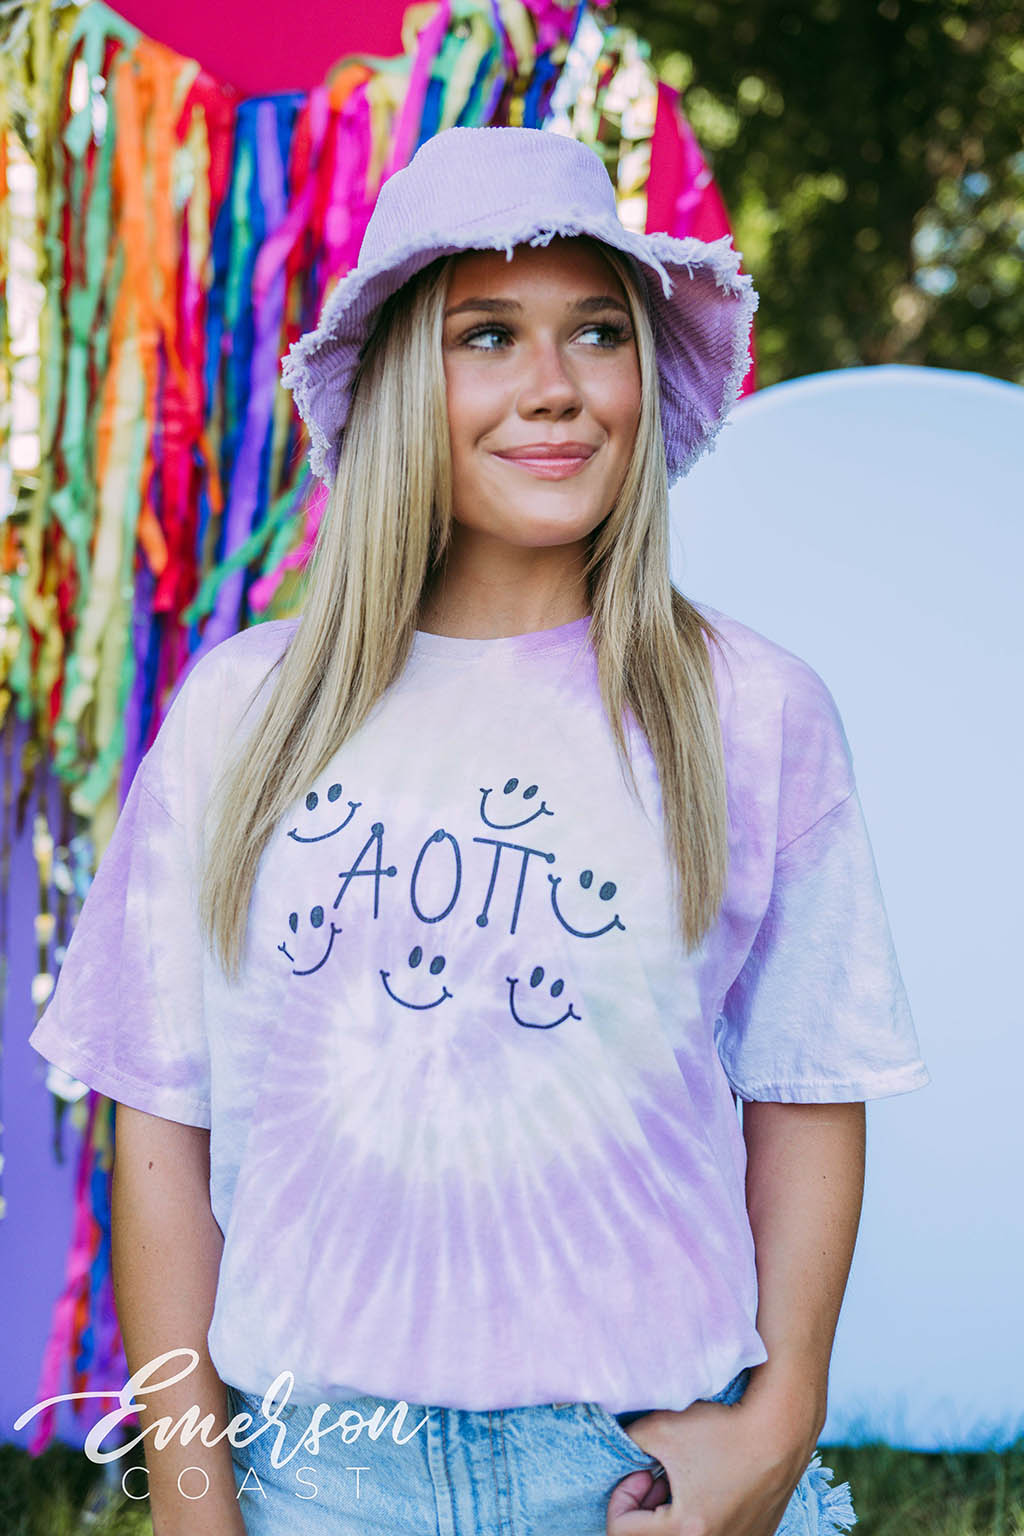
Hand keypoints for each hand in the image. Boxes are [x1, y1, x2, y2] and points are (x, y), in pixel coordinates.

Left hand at [604, 1390, 819, 1535]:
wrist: (778, 1432)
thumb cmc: (720, 1430)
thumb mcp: (658, 1429)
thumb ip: (627, 1444)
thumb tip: (620, 1456)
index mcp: (683, 1532)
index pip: (621, 1531)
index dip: (622, 1496)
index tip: (641, 1471)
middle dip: (647, 1507)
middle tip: (658, 1475)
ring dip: (671, 1513)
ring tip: (683, 1479)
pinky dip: (699, 1517)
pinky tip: (708, 1487)